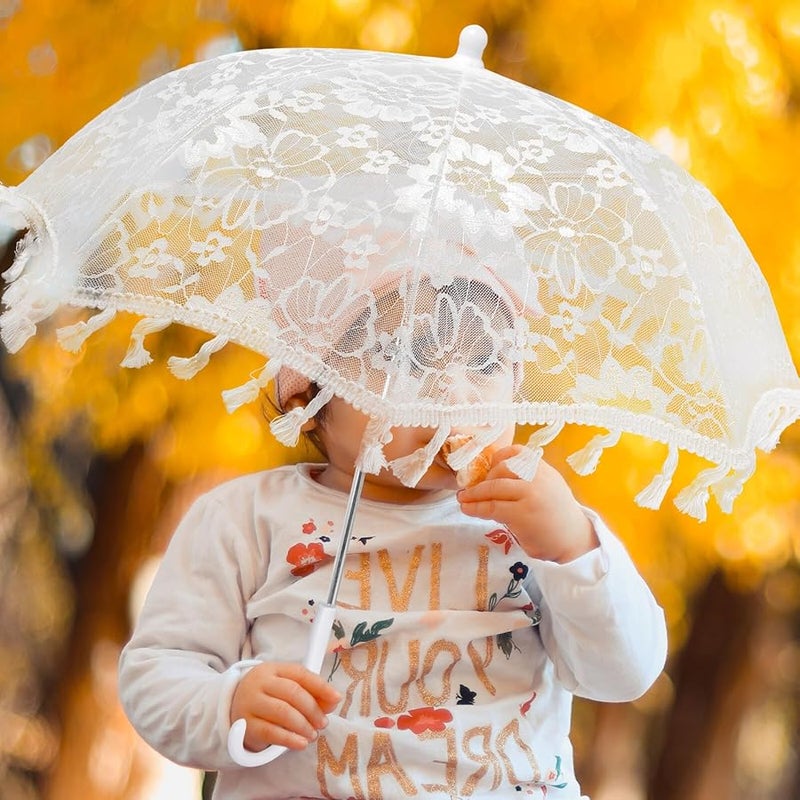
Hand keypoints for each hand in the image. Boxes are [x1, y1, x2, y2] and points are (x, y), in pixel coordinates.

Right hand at [230, 662, 340, 751]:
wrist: (233, 708)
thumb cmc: (268, 696)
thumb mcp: (287, 688)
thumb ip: (312, 693)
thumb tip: (333, 700)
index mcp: (273, 669)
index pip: (300, 674)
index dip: (320, 686)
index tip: (336, 698)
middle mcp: (260, 683)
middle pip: (292, 692)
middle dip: (312, 709)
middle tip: (323, 723)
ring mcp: (250, 703)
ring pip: (282, 712)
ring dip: (303, 725)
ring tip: (313, 734)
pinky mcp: (245, 725)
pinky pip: (270, 732)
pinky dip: (289, 739)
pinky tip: (301, 743)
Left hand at [457, 445, 598, 563]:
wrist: (574, 542)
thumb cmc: (557, 517)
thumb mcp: (548, 489)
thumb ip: (527, 480)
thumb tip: (493, 478)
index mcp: (544, 470)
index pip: (517, 451)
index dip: (498, 457)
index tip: (488, 468)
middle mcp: (538, 478)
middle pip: (502, 468)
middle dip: (484, 478)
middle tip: (474, 490)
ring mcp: (531, 495)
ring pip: (494, 487)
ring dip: (474, 493)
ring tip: (463, 499)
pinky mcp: (522, 514)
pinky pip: (492, 507)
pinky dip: (476, 507)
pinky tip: (468, 509)